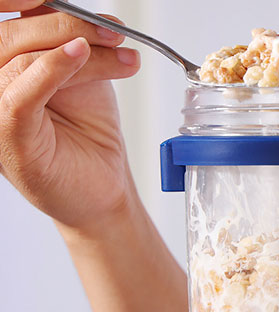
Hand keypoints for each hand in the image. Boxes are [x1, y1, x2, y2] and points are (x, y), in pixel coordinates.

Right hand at [0, 0, 140, 229]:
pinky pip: (20, 96)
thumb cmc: (89, 132)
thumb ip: (69, 42)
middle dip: (71, 25)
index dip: (20, 1)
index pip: (3, 21)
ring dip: (81, 49)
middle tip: (116, 33)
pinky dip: (51, 70)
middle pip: (12, 36)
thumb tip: (79, 12)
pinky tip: (79, 55)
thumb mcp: (82, 76)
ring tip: (123, 56)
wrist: (104, 182)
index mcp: (6, 68)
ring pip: (21, 59)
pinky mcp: (9, 138)